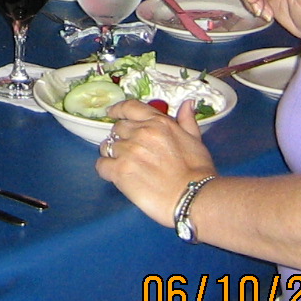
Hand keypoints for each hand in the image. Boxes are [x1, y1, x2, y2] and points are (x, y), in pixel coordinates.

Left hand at [95, 99, 215, 227]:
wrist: (194, 197)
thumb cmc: (198, 171)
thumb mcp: (196, 140)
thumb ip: (186, 121)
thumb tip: (187, 103)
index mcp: (158, 122)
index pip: (130, 108)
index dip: (118, 109)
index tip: (112, 113)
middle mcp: (140, 133)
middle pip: (117, 129)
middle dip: (121, 139)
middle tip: (130, 153)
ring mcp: (128, 151)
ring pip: (107, 147)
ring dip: (112, 155)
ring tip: (125, 166)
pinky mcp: (120, 171)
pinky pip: (101, 165)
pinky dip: (106, 169)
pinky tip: (116, 176)